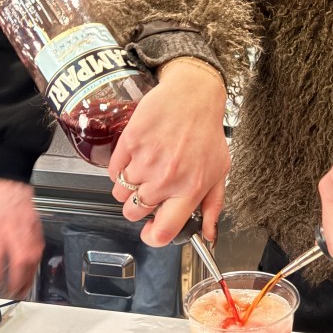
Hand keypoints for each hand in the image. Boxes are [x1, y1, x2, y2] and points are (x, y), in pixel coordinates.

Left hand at [0, 176, 43, 297]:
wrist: (2, 170)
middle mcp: (11, 232)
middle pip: (20, 263)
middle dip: (18, 282)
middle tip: (14, 292)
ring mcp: (26, 226)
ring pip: (34, 254)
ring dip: (31, 272)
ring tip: (26, 284)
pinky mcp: (34, 219)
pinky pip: (39, 242)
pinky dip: (37, 255)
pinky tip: (33, 261)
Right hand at [109, 61, 229, 246]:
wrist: (193, 95)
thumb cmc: (207, 132)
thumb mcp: (219, 172)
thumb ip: (213, 207)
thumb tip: (208, 236)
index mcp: (190, 189)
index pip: (164, 231)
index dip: (153, 237)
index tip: (151, 230)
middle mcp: (166, 179)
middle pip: (133, 212)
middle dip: (138, 206)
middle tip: (149, 189)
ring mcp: (145, 161)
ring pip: (120, 193)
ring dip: (128, 186)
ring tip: (145, 168)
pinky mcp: (129, 143)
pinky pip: (113, 171)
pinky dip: (120, 168)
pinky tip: (137, 156)